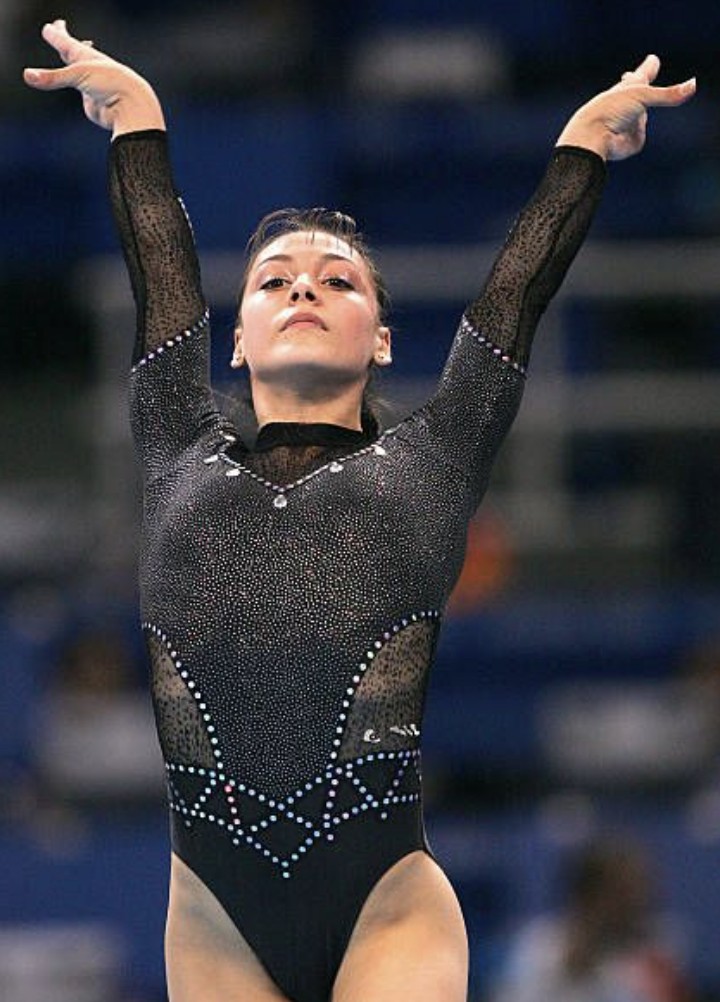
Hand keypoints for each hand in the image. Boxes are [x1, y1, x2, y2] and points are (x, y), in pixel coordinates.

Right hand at [23, 19, 164, 136]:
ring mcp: (91, 85)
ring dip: (73, 61)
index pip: (65, 41)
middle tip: (58, 28)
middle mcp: (88, 68)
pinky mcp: (93, 102)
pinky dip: (80, 86)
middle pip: (72, 50)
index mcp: (85, 55)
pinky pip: (83, 92)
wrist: (131, 107)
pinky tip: (83, 86)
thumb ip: (52, 78)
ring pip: (78, 71)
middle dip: (64, 39)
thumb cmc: (111, 84)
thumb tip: (27, 76)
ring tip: (68, 54)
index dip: (56, 34)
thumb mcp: (78, 76)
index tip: (51, 27)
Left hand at [556, 55, 695, 160]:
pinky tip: (622, 135)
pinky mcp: (631, 140)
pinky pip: (640, 137)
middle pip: (637, 95)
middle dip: (634, 87)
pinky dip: (636, 136)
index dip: (648, 68)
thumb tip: (692, 85)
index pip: (642, 75)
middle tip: (627, 77)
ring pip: (640, 119)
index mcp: (627, 88)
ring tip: (619, 118)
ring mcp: (630, 122)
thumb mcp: (641, 95)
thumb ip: (668, 94)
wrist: (594, 136)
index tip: (652, 60)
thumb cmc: (611, 109)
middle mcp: (628, 104)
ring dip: (635, 118)